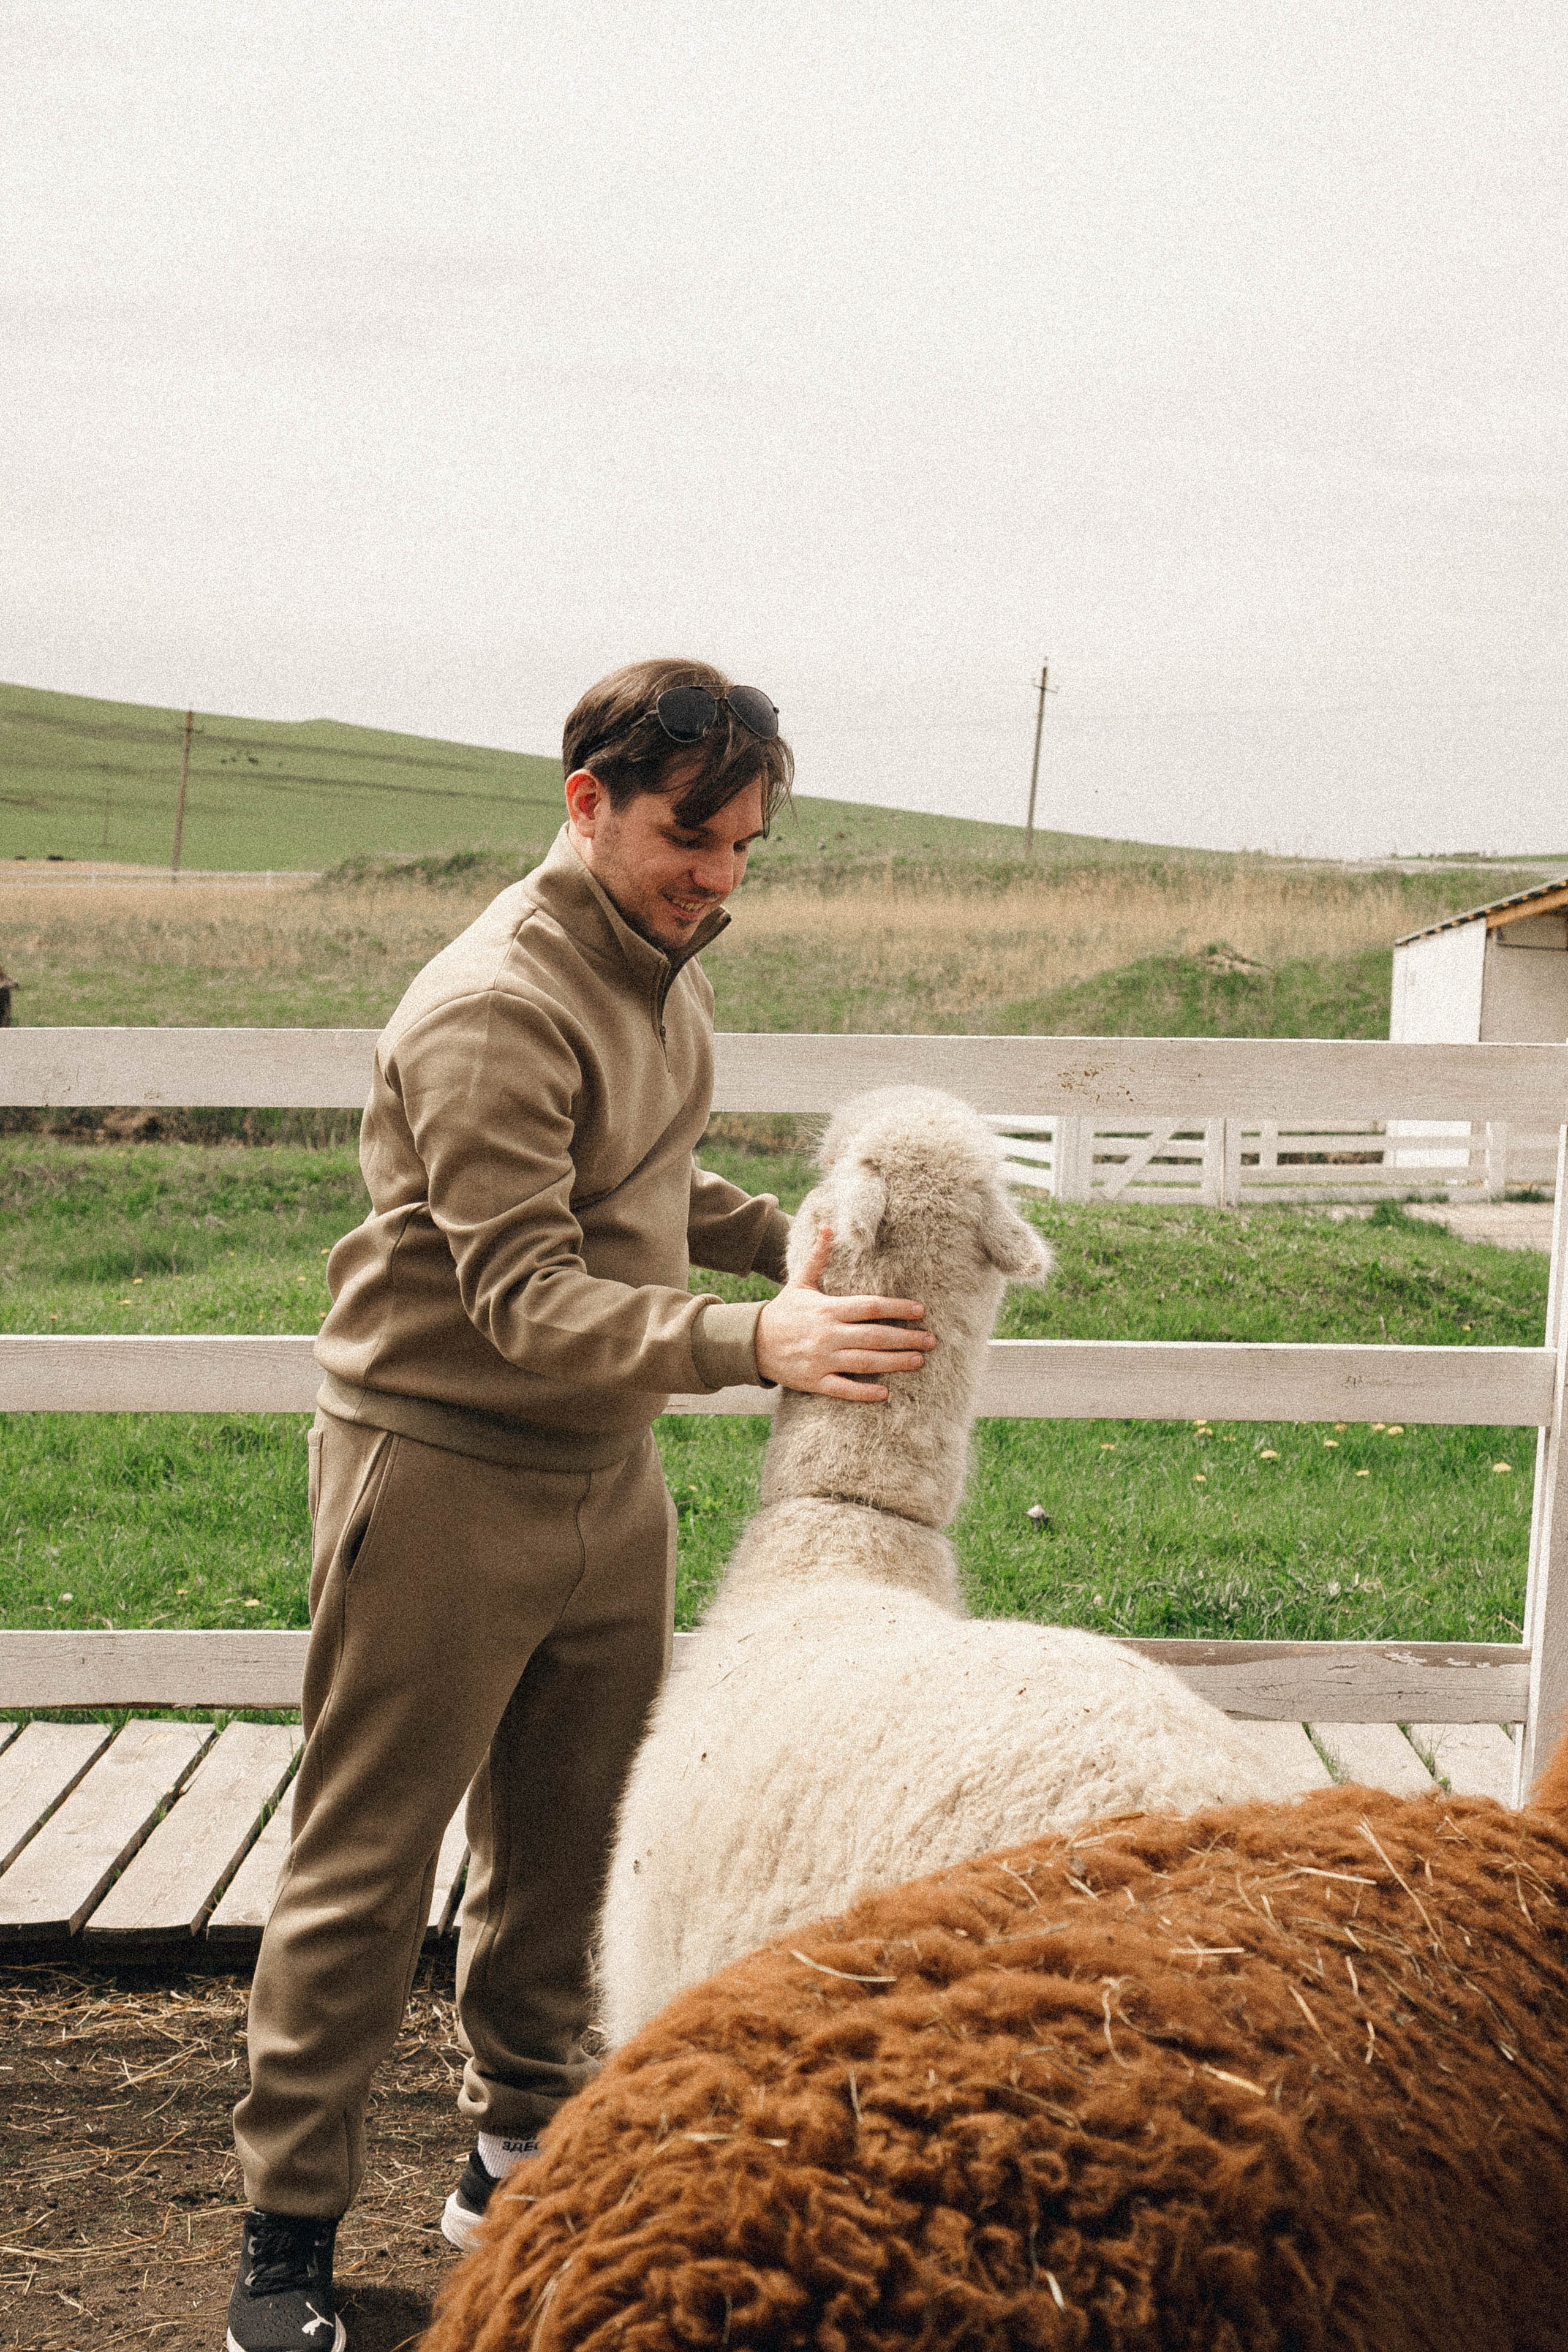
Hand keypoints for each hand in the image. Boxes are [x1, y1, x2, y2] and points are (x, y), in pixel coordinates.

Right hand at [754, 1225, 936, 1401]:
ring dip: (895, 1363)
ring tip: (919, 1361)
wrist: (752, 1343)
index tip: (920, 1311)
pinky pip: (844, 1389)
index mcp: (828, 1309)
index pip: (870, 1307)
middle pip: (875, 1336)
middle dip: (906, 1338)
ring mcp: (822, 1359)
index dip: (897, 1308)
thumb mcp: (800, 1282)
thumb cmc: (783, 1311)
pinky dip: (864, 1392)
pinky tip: (884, 1393)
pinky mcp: (816, 1381)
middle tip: (931, 1341)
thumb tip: (827, 1226)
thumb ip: (819, 1257)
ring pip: (866, 1362)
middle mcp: (828, 1334)